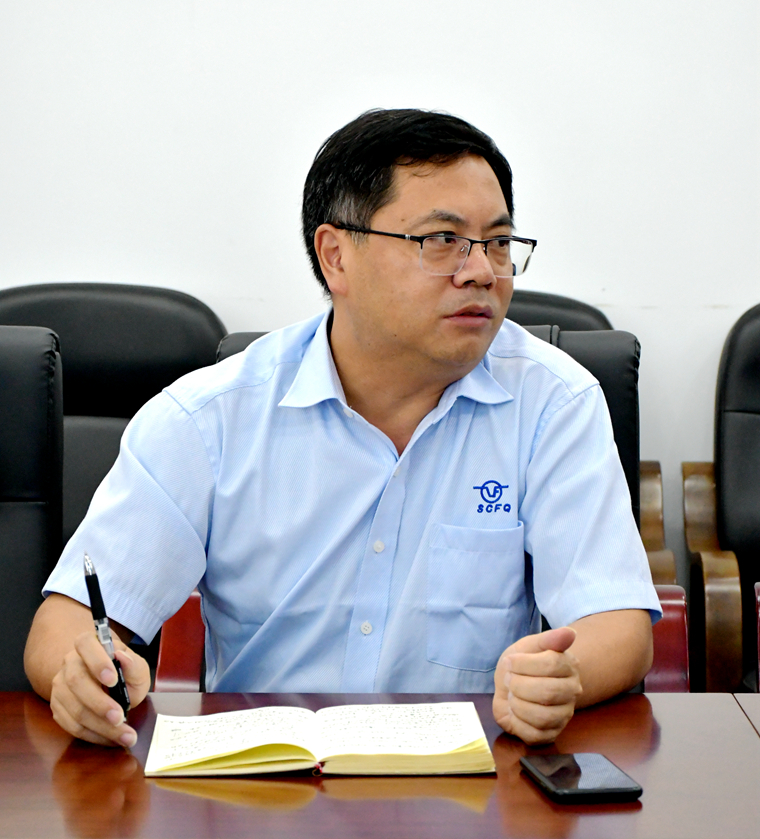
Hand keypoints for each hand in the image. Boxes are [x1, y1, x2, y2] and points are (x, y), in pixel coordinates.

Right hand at [49, 630, 150, 747]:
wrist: (107, 683)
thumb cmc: (124, 673)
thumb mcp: (137, 668)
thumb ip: (134, 665)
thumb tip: (122, 657)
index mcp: (89, 644)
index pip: (86, 644)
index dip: (97, 662)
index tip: (112, 679)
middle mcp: (70, 663)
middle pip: (76, 681)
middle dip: (99, 703)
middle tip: (119, 717)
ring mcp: (60, 686)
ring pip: (74, 708)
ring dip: (100, 726)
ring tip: (124, 735)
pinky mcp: (58, 708)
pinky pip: (71, 725)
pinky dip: (93, 735)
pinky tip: (111, 739)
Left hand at [493, 626, 581, 744]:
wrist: (511, 684)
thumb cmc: (522, 663)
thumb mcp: (529, 645)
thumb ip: (548, 639)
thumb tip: (570, 632)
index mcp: (569, 667)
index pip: (552, 664)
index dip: (524, 664)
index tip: (510, 662)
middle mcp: (571, 692)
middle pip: (548, 692)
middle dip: (519, 685)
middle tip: (509, 680)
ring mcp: (563, 715)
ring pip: (542, 717)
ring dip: (517, 704)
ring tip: (512, 695)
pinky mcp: (550, 734)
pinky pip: (534, 735)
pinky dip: (517, 722)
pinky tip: (514, 711)